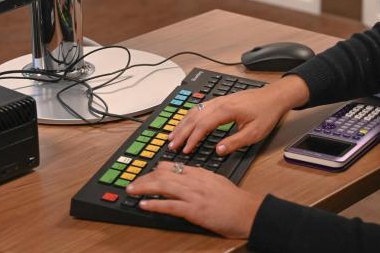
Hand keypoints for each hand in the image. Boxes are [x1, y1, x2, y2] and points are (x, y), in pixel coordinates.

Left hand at [126, 162, 263, 237]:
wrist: (248, 212)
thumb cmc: (236, 200)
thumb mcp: (217, 181)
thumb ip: (201, 178)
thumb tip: (189, 176)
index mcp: (200, 173)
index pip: (173, 167)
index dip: (157, 170)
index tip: (147, 174)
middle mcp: (194, 181)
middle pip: (164, 175)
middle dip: (145, 178)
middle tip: (132, 183)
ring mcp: (193, 195)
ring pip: (163, 187)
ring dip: (144, 188)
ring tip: (131, 190)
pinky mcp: (194, 210)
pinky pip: (170, 205)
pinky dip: (154, 204)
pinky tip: (144, 204)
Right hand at [168, 75, 308, 155]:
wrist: (274, 96)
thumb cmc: (266, 113)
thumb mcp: (254, 133)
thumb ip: (235, 142)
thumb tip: (218, 151)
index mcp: (226, 111)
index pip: (202, 126)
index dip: (192, 139)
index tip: (185, 150)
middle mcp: (219, 103)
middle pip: (194, 118)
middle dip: (181, 132)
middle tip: (171, 145)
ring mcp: (218, 100)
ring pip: (195, 111)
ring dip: (182, 124)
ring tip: (172, 135)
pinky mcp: (220, 100)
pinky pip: (200, 108)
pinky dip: (189, 116)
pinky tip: (185, 122)